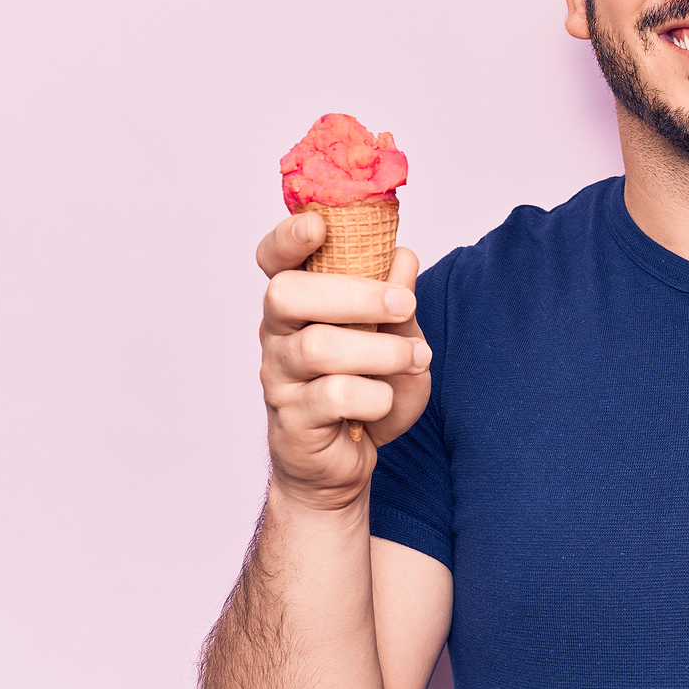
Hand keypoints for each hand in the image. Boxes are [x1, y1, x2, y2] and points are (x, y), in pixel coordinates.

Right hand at [255, 212, 432, 511]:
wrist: (347, 463)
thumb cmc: (368, 391)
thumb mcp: (396, 338)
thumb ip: (397, 300)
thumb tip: (403, 256)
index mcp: (300, 303)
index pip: (274, 259)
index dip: (288, 237)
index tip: (319, 225)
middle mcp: (278, 334)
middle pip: (288, 294)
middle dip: (354, 293)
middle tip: (405, 305)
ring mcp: (279, 378)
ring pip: (319, 347)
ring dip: (381, 350)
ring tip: (414, 358)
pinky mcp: (291, 420)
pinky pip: (334, 396)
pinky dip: (375, 395)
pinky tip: (384, 401)